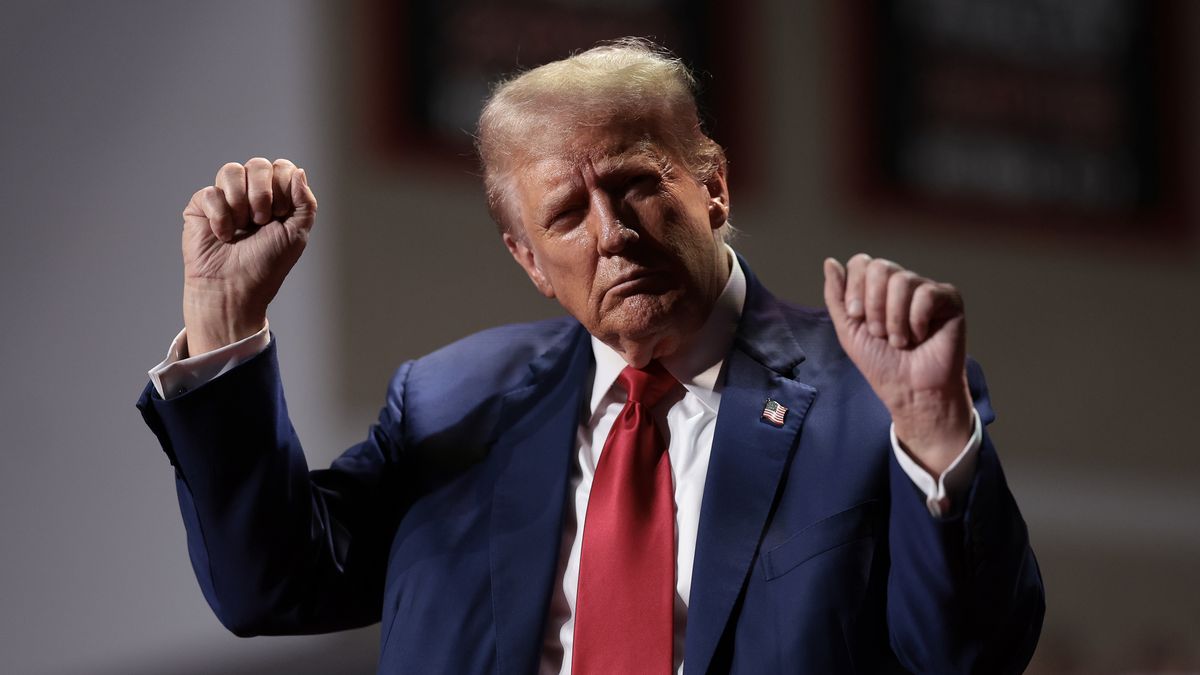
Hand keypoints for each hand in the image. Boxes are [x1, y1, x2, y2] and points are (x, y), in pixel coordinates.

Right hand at [181, 158, 316, 354]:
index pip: (281, 167)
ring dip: (240, 202)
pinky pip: (210, 192)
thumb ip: (305, 202)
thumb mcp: (297, 234)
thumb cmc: (267, 265)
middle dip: (262, 194)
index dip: (282, 187)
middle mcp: (250, 193)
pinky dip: (220, 217)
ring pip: (231, 171)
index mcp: (276, 197)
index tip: (281, 215)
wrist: (236, 288)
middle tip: (260, 222)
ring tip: (242, 228)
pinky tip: (223, 236)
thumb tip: (298, 170)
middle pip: (257, 165)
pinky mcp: (200, 207)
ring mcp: (224, 198)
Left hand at [823, 254, 972, 476]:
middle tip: (879, 333)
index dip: (855, 288)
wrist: (909, 390)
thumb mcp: (848, 329)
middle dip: (873, 306)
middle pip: (880, 267)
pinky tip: (920, 337)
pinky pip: (927, 294)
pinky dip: (917, 321)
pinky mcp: (949, 300)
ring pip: (902, 281)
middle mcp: (902, 283)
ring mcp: (926, 289)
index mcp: (877, 288)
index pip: (862, 262)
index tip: (856, 317)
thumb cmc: (880, 363)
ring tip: (900, 341)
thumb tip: (829, 262)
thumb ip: (836, 296)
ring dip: (894, 319)